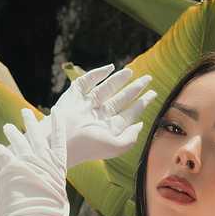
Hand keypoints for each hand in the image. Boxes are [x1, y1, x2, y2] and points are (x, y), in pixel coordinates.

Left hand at [0, 107, 68, 215]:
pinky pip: (2, 153)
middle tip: (26, 112)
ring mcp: (25, 165)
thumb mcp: (60, 205)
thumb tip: (55, 189)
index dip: (57, 126)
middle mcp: (43, 164)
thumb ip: (56, 190)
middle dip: (31, 123)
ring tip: (8, 126)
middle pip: (37, 137)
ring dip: (13, 133)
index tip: (55, 113)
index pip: (59, 142)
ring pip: (18, 142)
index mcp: (58, 170)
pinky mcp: (8, 170)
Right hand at [37, 63, 156, 167]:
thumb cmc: (89, 146)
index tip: (153, 94)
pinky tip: (110, 68)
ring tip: (131, 72)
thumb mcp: (117, 146)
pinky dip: (98, 74)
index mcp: (108, 129)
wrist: (61, 140)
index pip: (128, 114)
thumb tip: (140, 124)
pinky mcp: (74, 95)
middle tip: (147, 79)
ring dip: (119, 80)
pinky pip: (87, 81)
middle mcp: (98, 116)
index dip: (141, 104)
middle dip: (133, 89)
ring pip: (106, 89)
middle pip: (120, 100)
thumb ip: (131, 137)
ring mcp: (86, 105)